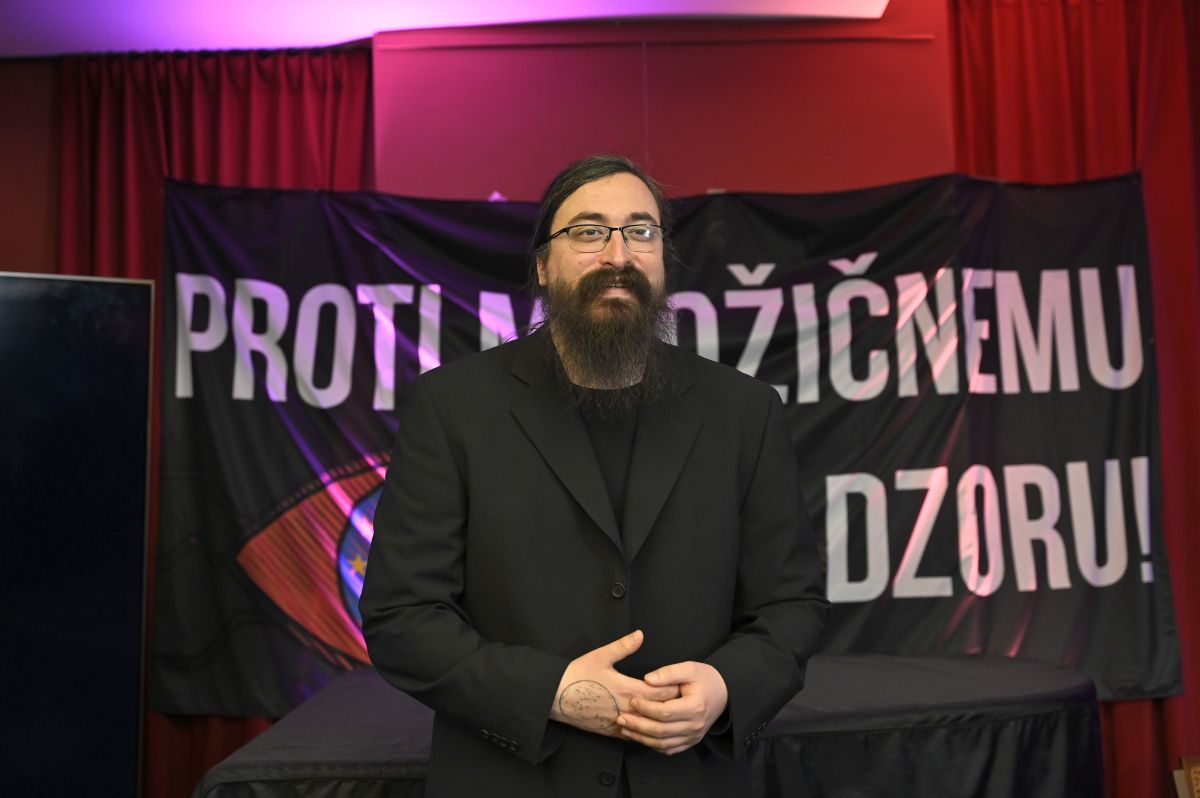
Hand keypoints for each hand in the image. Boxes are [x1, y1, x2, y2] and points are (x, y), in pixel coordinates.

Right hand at [550, 630, 680, 737]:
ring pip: (648, 725)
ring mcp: (619, 721)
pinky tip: (652, 727)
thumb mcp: (600, 656)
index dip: (674, 689)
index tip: (686, 685)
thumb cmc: (577, 675)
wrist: (556, 697)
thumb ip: (623, 646)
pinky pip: (634, 735)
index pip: (661, 692)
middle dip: (672, 704)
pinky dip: (646, 731)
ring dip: (660, 719)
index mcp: (627, 688)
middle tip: (686, 700)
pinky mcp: (611, 731)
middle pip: (658, 709)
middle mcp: (626, 708)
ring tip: (673, 715)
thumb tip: (640, 635)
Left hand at [616, 661, 727, 754]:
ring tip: (625, 729)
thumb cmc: (706, 679)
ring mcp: (693, 736)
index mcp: (695, 707)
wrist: (724, 693)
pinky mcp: (690, 741)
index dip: (645, 708)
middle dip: (638, 726)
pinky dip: (652, 745)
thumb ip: (668, 672)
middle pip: (661, 731)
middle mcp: (695, 725)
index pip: (664, 712)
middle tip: (621, 718)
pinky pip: (669, 749)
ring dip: (642, 738)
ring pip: (663, 744)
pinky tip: (640, 737)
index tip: (632, 700)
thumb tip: (647, 679)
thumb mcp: (690, 668)